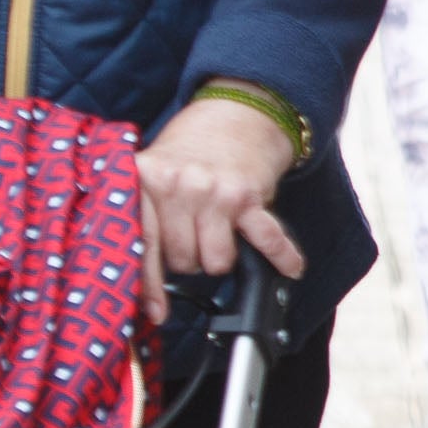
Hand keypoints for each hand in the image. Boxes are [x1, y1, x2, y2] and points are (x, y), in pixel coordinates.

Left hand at [143, 93, 309, 284]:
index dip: (147, 284)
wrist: (233, 116)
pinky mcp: (249, 196)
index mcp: (146, 180)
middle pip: (182, 260)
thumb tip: (137, 284)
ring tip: (214, 234)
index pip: (143, 243)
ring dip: (218, 257)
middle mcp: (180, 185)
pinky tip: (290, 269)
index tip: (154, 312)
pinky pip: (267, 240)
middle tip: (189, 237)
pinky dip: (282, 258)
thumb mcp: (150, 175)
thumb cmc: (186, 155)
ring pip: (217, 261)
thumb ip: (140, 217)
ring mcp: (215, 191)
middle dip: (187, 259)